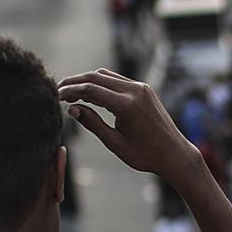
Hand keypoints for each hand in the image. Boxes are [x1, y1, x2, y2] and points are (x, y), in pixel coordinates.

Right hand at [58, 69, 198, 176]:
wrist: (175, 154)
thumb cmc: (146, 155)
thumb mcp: (115, 143)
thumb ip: (93, 124)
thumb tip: (72, 109)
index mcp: (127, 105)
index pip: (90, 89)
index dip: (70, 91)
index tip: (56, 96)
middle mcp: (135, 91)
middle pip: (96, 77)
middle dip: (75, 82)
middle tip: (58, 91)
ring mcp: (141, 88)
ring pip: (106, 76)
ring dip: (87, 81)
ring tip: (71, 92)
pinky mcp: (144, 89)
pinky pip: (117, 81)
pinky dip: (101, 84)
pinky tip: (89, 93)